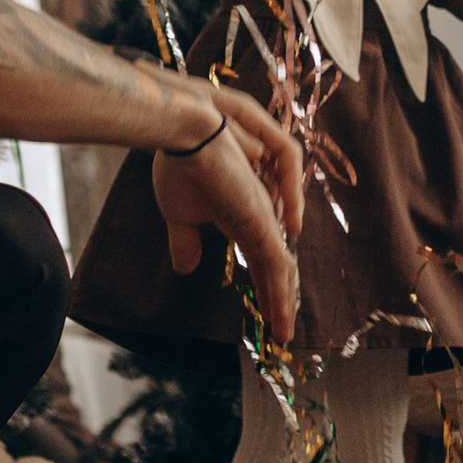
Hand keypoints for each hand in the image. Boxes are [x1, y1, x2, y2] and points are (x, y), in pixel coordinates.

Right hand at [152, 98, 301, 341]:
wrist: (185, 131)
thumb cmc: (180, 164)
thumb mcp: (179, 214)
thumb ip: (186, 242)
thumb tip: (186, 270)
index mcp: (239, 217)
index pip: (260, 258)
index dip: (265, 285)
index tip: (267, 313)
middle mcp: (257, 218)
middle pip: (275, 265)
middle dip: (279, 297)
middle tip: (281, 328)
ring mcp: (262, 220)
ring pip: (280, 269)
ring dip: (282, 302)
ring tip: (283, 331)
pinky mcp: (262, 221)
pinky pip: (278, 264)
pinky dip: (281, 293)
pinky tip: (281, 313)